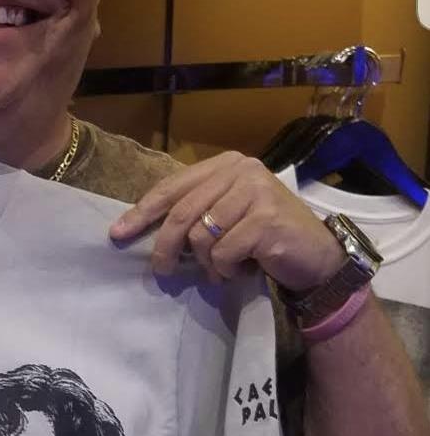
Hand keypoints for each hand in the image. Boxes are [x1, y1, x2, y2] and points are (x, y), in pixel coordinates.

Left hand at [108, 152, 345, 292]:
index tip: (118, 232)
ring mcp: (256, 193)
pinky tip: (242, 270)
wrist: (316, 256)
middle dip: (165, 246)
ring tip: (222, 269)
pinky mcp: (266, 220)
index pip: (173, 187)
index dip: (142, 212)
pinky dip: (227, 269)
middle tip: (161, 271)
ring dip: (207, 263)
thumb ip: (195, 211)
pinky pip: (224, 252)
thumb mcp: (228, 214)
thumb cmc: (265, 237)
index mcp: (227, 164)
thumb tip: (140, 227)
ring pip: (201, 236)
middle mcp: (242, 171)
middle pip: (182, 212)